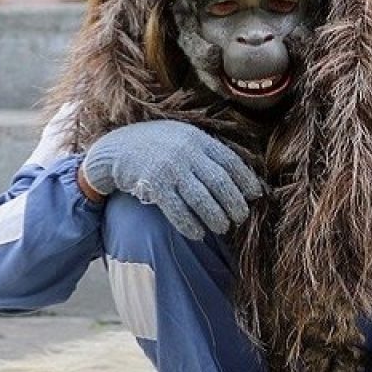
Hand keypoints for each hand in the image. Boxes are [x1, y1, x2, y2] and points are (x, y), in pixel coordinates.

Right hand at [80, 120, 262, 239]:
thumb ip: (207, 152)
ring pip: (202, 199)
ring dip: (216, 217)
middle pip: (220, 182)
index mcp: (198, 139)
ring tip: (222, 227)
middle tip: (239, 218)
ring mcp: (170, 169)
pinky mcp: (154, 186)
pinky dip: (190, 225)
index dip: (245, 180)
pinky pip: (178, 211)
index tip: (255, 195)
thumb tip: (237, 174)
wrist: (117, 148)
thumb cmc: (157, 145)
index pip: (230, 161)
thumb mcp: (184, 138)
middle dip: (234, 203)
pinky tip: (198, 233)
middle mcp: (187, 153)